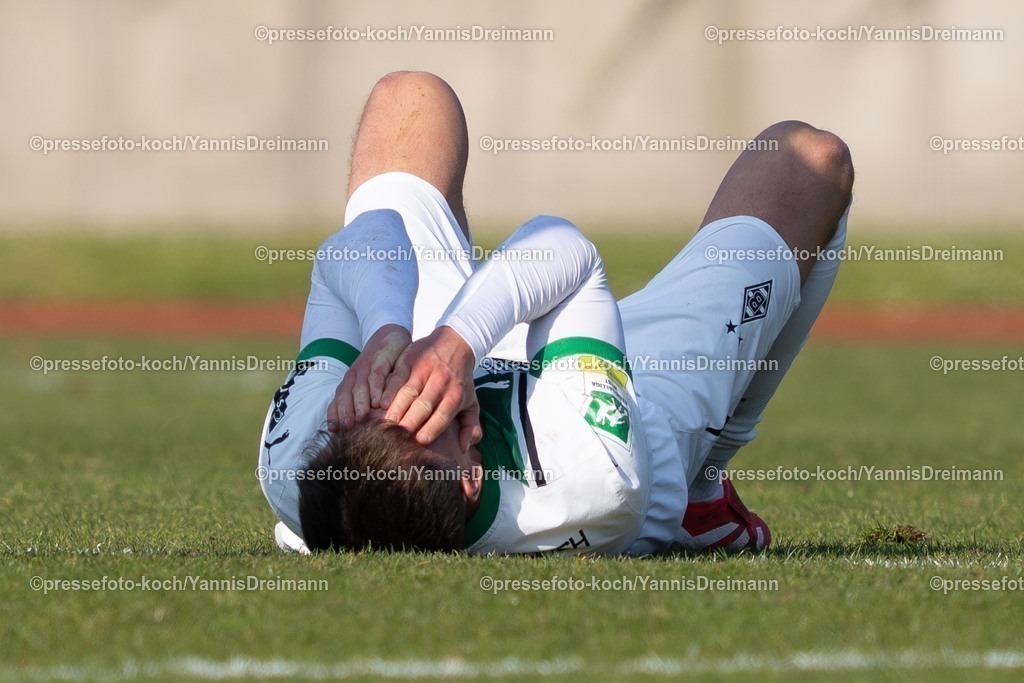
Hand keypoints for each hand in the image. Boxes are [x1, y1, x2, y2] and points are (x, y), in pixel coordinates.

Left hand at [328, 324, 411, 430]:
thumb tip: (356, 426)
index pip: (338, 400)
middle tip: (347, 428)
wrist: (388, 335)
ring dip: (360, 403)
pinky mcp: (381, 358)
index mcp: (349, 382)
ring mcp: (367, 366)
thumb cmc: (378, 365)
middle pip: (346, 395)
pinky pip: (377, 375)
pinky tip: (380, 402)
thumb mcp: (368, 382)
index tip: (334, 431)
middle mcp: (355, 375)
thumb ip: (362, 400)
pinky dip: (377, 389)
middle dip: (345, 412)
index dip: (335, 414)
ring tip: (362, 418)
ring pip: (360, 386)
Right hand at [382, 326, 480, 449]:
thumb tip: (463, 448)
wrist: (455, 343)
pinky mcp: (410, 360)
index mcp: (455, 395)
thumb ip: (470, 427)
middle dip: (411, 421)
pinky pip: (397, 377)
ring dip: (397, 407)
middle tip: (398, 436)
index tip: (421, 441)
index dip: (432, 427)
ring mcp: (424, 370)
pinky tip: (380, 403)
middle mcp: (440, 382)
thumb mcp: (471, 402)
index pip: (443, 414)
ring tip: (387, 422)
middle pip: (424, 405)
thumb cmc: (460, 380)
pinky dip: (389, 390)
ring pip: (408, 391)